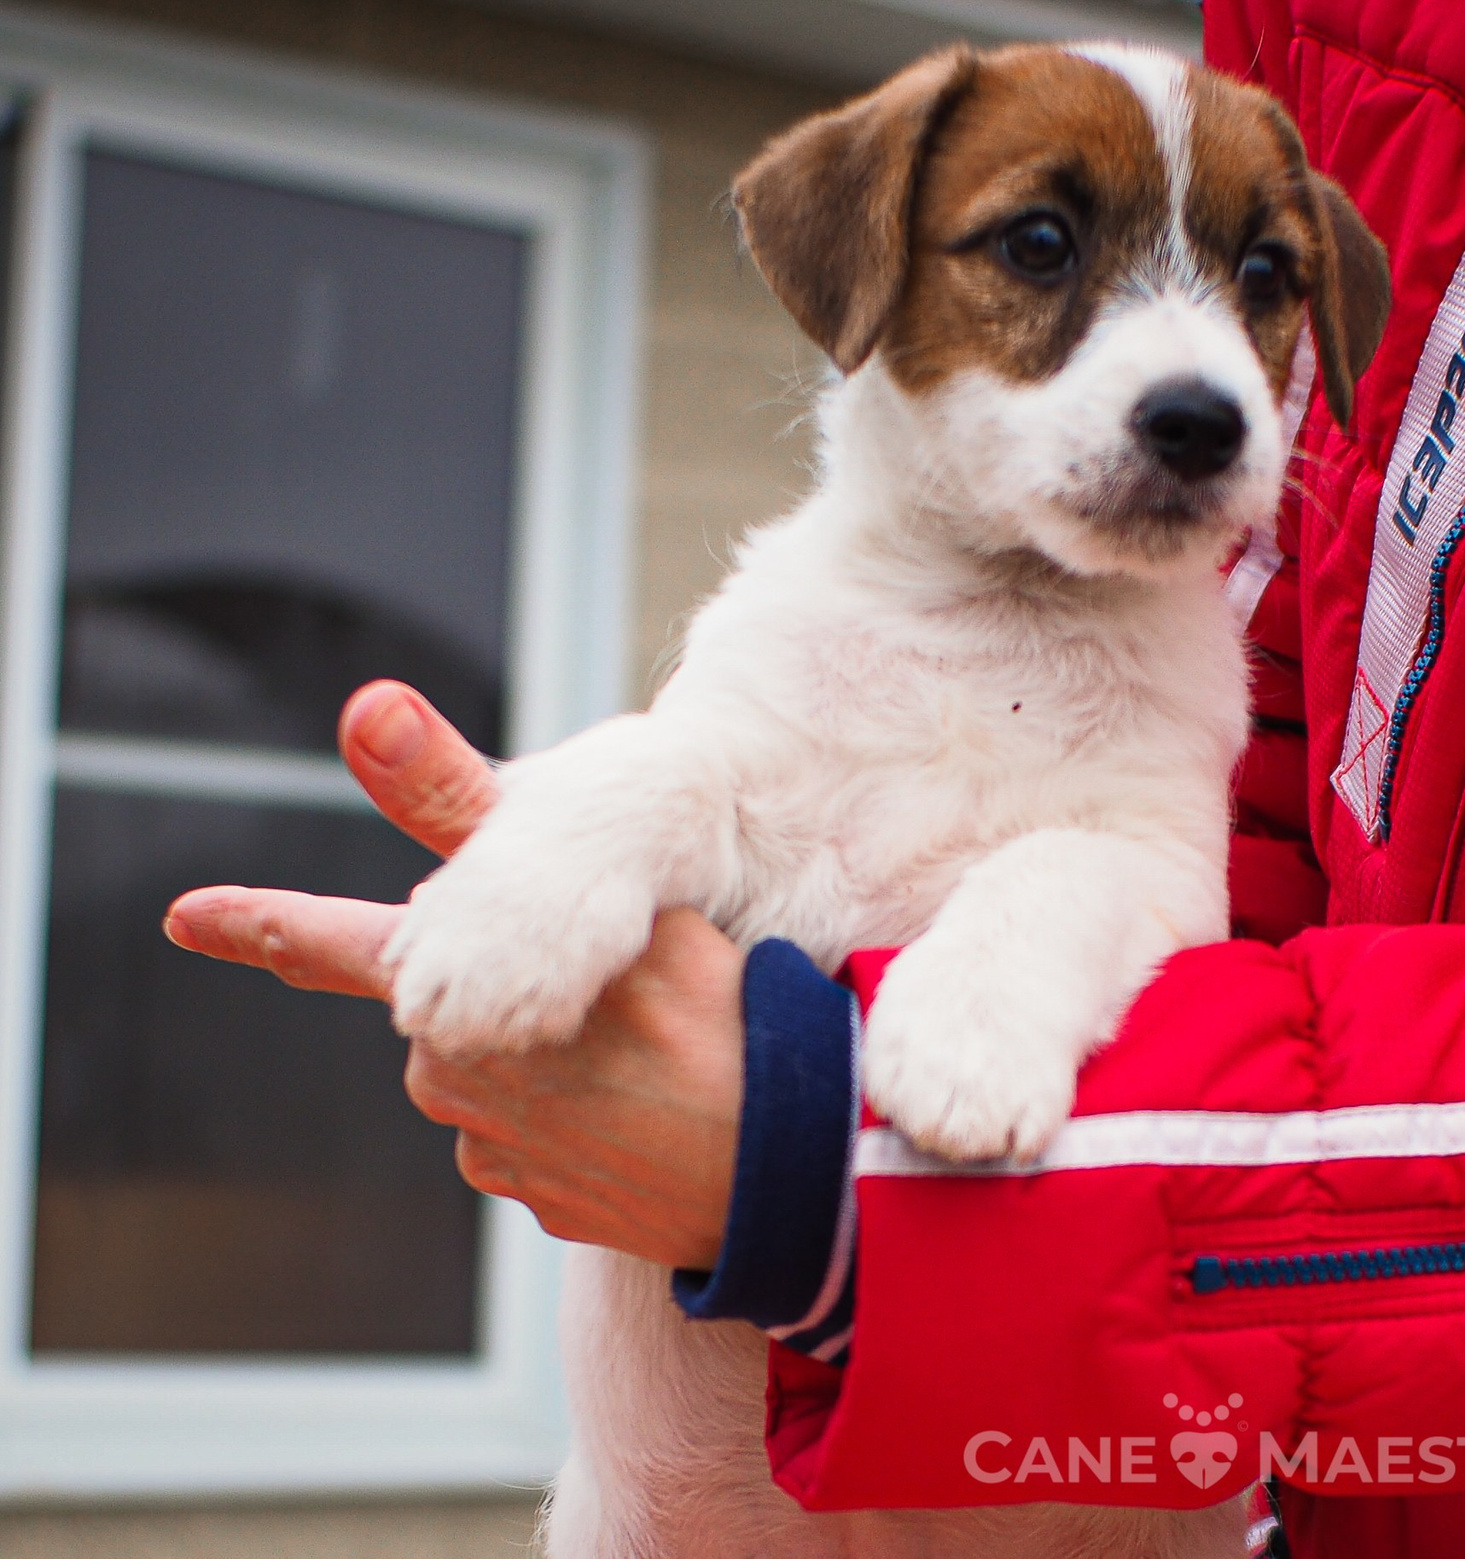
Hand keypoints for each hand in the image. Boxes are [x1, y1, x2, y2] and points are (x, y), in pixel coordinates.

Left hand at [164, 681, 741, 1270]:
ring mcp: (490, 1147)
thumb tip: (378, 747)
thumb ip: (479, 824)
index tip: (186, 914)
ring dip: (561, 1051)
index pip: (340, 944)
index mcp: (458, 996)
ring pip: (500, 1065)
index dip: (260, 925)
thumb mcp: (617, 898)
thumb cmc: (731, 1025)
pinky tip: (654, 1104)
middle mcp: (450, 1076)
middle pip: (456, 998)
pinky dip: (587, 1113)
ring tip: (661, 1049)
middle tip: (636, 991)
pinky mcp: (534, 1197)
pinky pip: (540, 1132)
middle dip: (515, 983)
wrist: (797, 1176)